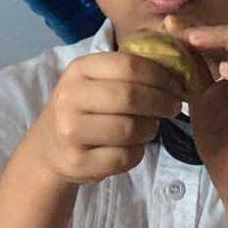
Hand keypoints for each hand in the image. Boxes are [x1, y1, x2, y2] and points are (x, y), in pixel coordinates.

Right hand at [31, 49, 181, 185]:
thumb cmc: (84, 108)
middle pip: (131, 97)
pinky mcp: (77, 161)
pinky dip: (137, 153)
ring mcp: (70, 131)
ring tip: (149, 128)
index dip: (160, 76)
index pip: (129, 66)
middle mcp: (70, 98)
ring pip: (130, 129)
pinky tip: (132, 148)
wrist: (49, 147)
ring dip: (150, 129)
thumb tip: (178, 73)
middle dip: (162, 102)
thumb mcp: (96, 81)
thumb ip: (129, 72)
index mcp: (79, 70)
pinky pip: (124, 157)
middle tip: (174, 107)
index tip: (176, 85)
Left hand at [181, 22, 227, 199]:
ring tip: (198, 41)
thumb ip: (192, 67)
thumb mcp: (199, 94)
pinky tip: (224, 71)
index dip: (201, 26)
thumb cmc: (218, 135)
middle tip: (185, 31)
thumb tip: (172, 34)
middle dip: (214, 28)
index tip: (171, 24)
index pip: (226, 37)